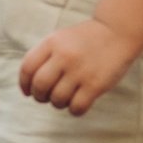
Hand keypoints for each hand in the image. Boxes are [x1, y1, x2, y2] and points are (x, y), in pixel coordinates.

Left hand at [18, 15, 137, 114]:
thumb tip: (28, 87)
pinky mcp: (95, 85)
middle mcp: (64, 55)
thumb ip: (44, 56)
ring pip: (57, 100)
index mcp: (53, 42)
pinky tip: (79, 102)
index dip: (24, 84)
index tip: (28, 91)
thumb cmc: (85, 40)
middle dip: (40, 96)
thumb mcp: (61, 38)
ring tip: (66, 96)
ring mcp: (80, 71)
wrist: (118, 32)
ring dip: (58, 103)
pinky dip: (74, 109)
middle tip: (46, 96)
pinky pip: (76, 108)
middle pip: (39, 86)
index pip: (27, 68)